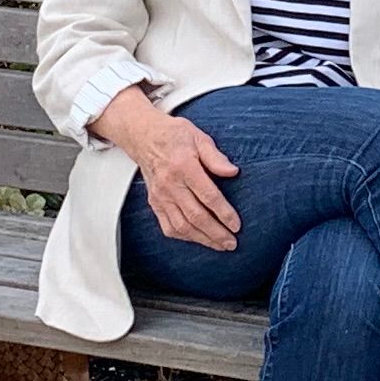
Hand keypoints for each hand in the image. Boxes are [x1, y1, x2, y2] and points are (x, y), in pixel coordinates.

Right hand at [100, 86, 241, 249]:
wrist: (143, 136)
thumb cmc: (174, 135)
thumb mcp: (198, 137)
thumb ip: (215, 157)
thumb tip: (233, 172)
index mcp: (183, 166)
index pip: (207, 195)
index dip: (224, 213)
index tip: (236, 225)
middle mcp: (170, 184)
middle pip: (195, 216)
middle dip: (216, 233)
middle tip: (232, 243)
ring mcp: (160, 196)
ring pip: (182, 226)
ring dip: (202, 239)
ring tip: (220, 245)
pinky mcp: (154, 202)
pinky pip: (168, 226)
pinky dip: (184, 236)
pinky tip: (199, 239)